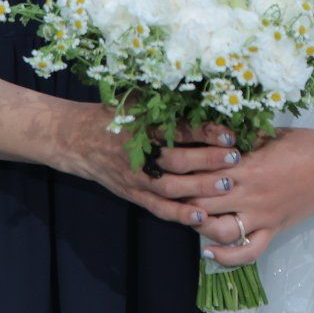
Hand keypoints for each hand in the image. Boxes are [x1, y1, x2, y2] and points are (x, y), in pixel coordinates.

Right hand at [53, 104, 231, 229]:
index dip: (204, 132)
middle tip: (236, 159)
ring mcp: (134, 178)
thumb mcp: (135, 101)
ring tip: (226, 186)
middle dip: (208, 160)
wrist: (77, 140)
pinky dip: (179, 214)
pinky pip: (158, 208)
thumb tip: (204, 96)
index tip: (229, 133)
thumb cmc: (113, 116)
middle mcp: (137, 154)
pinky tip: (201, 217)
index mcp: (140, 126)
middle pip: (177, 160)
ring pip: (171, 187)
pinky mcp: (133, 194)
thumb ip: (164, 102)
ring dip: (200, 188)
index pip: (177, 130)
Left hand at [152, 127, 313, 266]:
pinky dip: (226, 256)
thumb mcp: (268, 132)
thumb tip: (209, 132)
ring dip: (198, 225)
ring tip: (185, 217)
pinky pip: (248, 252)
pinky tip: (209, 251)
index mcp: (247, 164)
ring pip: (219, 230)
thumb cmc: (305, 143)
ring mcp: (263, 215)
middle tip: (161, 192)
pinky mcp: (274, 229)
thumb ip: (239, 136)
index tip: (161, 162)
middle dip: (178, 197)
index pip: (200, 168)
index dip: (176, 166)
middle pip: (201, 201)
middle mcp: (250, 193)